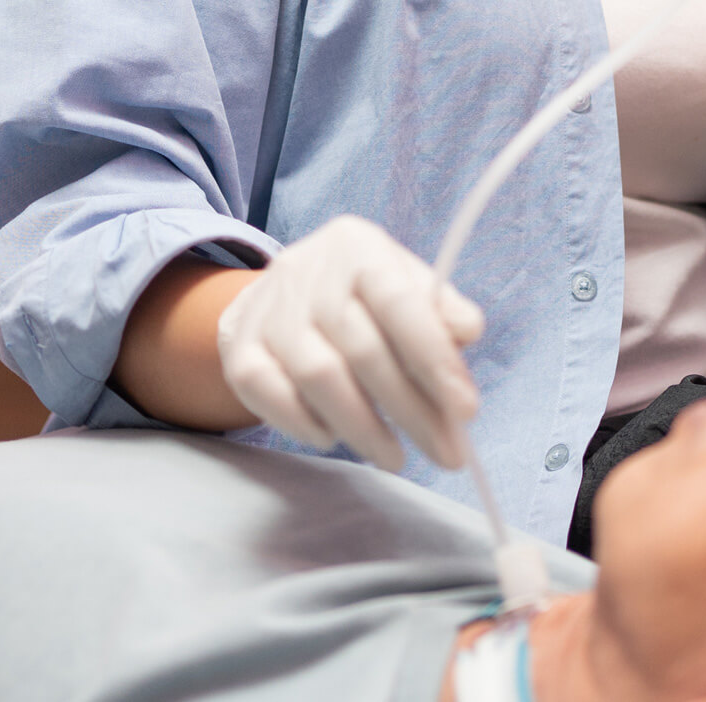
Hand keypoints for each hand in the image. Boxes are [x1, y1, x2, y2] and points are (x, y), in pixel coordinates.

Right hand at [216, 215, 483, 470]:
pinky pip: (270, 395)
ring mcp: (267, 311)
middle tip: (447, 454)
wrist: (278, 294)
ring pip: (318, 377)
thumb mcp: (406, 286)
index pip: (400, 302)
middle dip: (411, 411)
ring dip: (364, 428)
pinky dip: (305, 425)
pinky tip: (335, 438)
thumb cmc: (360, 297)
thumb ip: (441, 310)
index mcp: (358, 247)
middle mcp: (306, 272)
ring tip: (396, 457)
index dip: (435, 358)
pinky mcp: (238, 349)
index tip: (466, 410)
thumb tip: (466, 331)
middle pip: (363, 350)